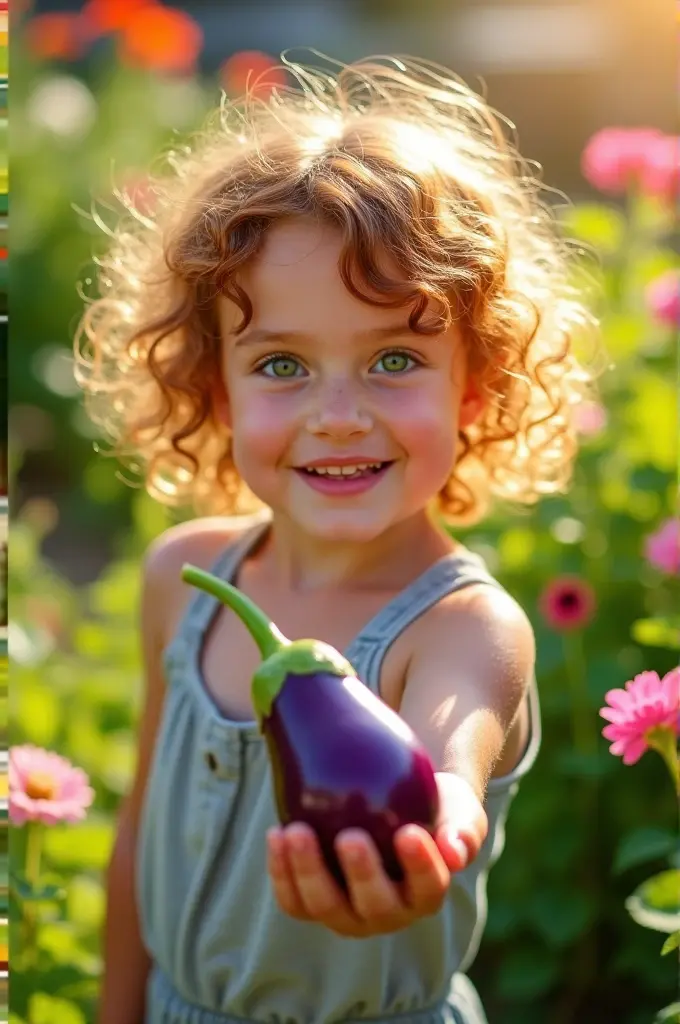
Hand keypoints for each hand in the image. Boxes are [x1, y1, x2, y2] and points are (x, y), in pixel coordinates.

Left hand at [266, 772, 487, 937]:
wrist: (393, 802)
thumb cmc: (432, 804)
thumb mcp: (459, 809)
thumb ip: (464, 829)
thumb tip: (454, 852)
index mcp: (426, 894)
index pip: (428, 886)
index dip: (420, 865)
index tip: (410, 833)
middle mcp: (387, 913)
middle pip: (374, 904)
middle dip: (361, 874)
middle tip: (350, 836)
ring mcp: (347, 913)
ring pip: (325, 906)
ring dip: (307, 872)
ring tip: (295, 831)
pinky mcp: (313, 904)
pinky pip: (294, 900)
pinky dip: (281, 872)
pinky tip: (276, 833)